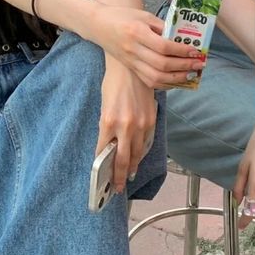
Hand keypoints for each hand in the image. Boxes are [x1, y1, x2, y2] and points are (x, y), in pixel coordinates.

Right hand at [92, 4, 205, 89]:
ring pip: (155, 77)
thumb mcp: (144, 16)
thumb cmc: (123, 16)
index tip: (196, 50)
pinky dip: (165, 83)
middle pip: (161, 65)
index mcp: (137, 32)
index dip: (182, 50)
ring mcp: (131, 61)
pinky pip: (149, 81)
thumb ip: (162, 27)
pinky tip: (177, 79)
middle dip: (184, 66)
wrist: (99, 25)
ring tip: (191, 74)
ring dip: (177, 78)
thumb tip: (182, 39)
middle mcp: (133, 50)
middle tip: (199, 64)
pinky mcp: (131, 68)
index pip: (163, 46)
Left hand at [97, 62, 155, 193]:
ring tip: (128, 176)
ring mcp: (140, 124)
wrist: (130, 66)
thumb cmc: (113, 83)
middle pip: (122, 160)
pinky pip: (147, 141)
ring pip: (137, 153)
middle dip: (119, 177)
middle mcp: (125, 126)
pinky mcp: (151, 119)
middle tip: (117, 188)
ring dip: (132, 166)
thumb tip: (108, 145)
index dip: (103, 169)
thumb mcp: (104, 106)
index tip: (102, 180)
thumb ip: (106, 126)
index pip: (103, 153)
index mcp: (108, 122)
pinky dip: (142, 151)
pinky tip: (138, 157)